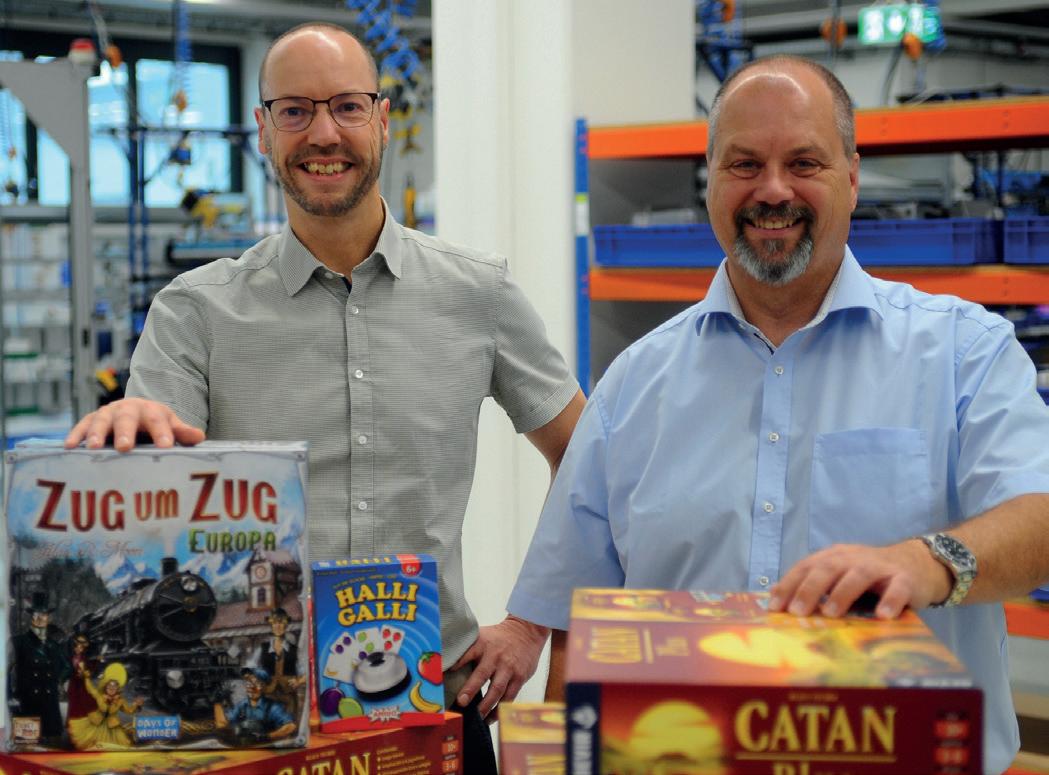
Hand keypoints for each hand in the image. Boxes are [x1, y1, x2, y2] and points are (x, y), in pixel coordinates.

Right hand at [64, 397, 204, 451]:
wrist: (136, 411)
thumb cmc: (154, 423)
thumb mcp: (169, 424)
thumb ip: (182, 432)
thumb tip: (199, 437)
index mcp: (152, 410)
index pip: (158, 420)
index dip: (162, 433)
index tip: (165, 447)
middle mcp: (129, 409)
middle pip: (127, 418)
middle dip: (125, 432)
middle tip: (124, 447)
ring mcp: (109, 413)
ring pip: (102, 420)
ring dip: (96, 433)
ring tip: (93, 447)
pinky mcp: (91, 419)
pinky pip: (82, 425)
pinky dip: (76, 434)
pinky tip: (70, 446)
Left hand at [451, 615, 549, 717]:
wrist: (526, 632)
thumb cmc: (498, 638)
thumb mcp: (482, 636)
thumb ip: (467, 648)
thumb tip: (444, 662)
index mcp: (483, 644)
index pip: (468, 653)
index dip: (457, 662)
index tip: (445, 673)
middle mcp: (495, 656)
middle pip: (482, 674)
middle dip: (471, 689)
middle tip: (461, 702)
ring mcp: (508, 668)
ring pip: (497, 689)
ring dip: (486, 706)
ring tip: (477, 718)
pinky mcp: (519, 677)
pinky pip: (509, 697)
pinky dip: (500, 709)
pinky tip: (491, 718)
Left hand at [768, 539, 952, 619]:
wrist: (917, 564)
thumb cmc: (870, 577)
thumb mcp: (839, 577)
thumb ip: (813, 586)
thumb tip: (775, 600)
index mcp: (833, 558)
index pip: (806, 567)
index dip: (788, 585)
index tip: (773, 606)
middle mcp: (853, 558)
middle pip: (827, 568)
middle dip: (809, 589)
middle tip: (796, 611)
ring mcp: (879, 567)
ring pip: (858, 575)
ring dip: (842, 593)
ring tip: (831, 614)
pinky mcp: (905, 579)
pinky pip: (898, 588)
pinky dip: (890, 600)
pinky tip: (883, 616)